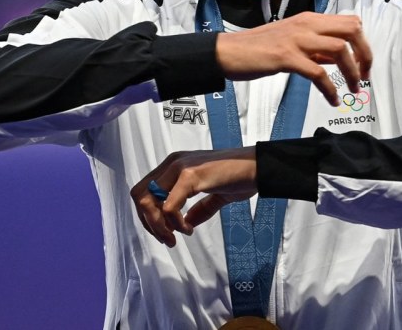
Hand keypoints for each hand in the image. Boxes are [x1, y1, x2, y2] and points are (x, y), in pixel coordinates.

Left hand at [130, 147, 256, 246]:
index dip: (149, 215)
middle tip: (167, 238)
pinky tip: (188, 229)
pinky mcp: (190, 175)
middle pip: (139, 195)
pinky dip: (174, 223)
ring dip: (158, 225)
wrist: (261, 167)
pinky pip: (169, 207)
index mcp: (176, 164)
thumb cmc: (242, 176)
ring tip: (175, 237)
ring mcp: (180, 167)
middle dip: (148, 222)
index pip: (145, 191)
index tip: (166, 232)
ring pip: (149, 201)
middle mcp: (173, 163)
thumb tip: (187, 224)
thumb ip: (200, 208)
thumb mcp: (216, 194)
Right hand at [216, 12, 372, 104]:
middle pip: (352, 29)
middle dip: (365, 54)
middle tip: (364, 75)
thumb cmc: (259, 48)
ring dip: (352, 73)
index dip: (363, 43)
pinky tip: (332, 100)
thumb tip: (341, 58)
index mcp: (310, 20)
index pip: (350, 22)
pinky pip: (318, 72)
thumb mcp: (293, 41)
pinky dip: (330, 89)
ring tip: (353, 90)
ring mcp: (296, 39)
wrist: (228, 51)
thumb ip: (317, 47)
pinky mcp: (286, 57)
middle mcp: (307, 25)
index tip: (363, 63)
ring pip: (340, 49)